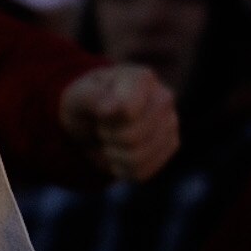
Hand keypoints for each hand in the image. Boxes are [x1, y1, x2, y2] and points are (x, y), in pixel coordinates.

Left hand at [61, 63, 180, 181]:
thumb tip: (112, 109)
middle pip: (131, 138)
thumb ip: (92, 97)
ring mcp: (171, 123)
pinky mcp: (170, 146)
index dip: (105, 120)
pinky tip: (120, 153)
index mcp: (142, 78)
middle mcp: (164, 97)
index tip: (99, 111)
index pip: (127, 112)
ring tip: (111, 139)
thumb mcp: (78, 96)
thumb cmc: (87, 103)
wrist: (95, 118)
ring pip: (137, 158)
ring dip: (114, 154)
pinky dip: (122, 168)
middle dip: (108, 137)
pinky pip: (142, 172)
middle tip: (104, 126)